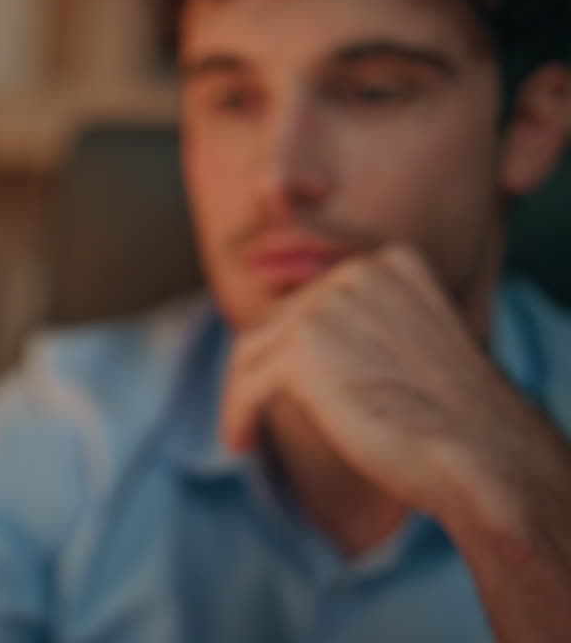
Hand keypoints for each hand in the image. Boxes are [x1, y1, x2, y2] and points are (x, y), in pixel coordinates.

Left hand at [220, 245, 543, 517]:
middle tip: (251, 411)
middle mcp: (357, 271)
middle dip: (261, 371)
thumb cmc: (452, 418)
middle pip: (276, 320)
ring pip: (252, 350)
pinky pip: (246, 382)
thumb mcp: (406, 348)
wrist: (480, 453)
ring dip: (240, 395)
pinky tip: (240, 443)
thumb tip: (282, 336)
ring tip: (242, 433)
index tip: (270, 380)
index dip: (286, 344)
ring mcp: (327, 304)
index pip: (311, 297)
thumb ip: (356, 327)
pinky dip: (237, 414)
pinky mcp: (302, 348)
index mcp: (389, 263)